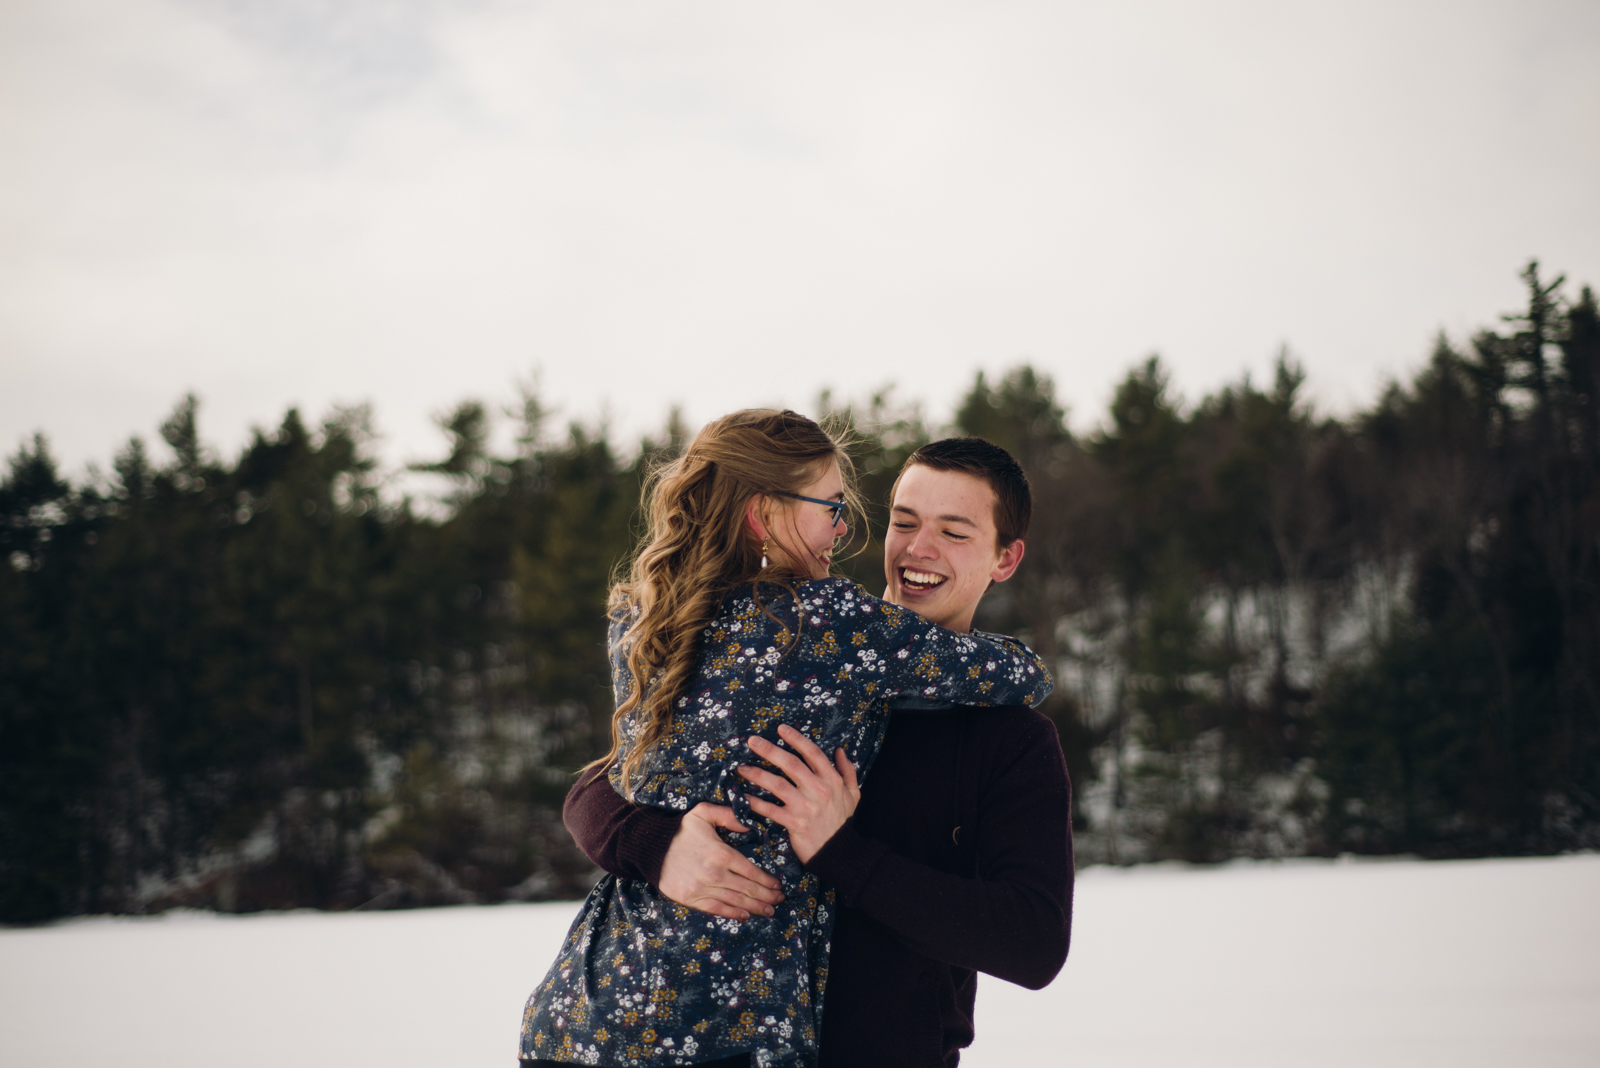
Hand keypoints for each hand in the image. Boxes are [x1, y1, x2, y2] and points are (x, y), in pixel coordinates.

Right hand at [657, 802, 783, 920]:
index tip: (778, 884)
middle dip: (767, 896)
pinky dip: (733, 914)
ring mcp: (702, 888)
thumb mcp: (704, 813)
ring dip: (756, 907)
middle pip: (748, 889)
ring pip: (736, 901)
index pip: (751, 871)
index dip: (767, 880)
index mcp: (721, 853)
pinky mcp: (691, 899)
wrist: (650, 847)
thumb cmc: (680, 830)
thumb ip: (729, 816)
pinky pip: (717, 909)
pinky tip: (746, 915)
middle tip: (780, 899)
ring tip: (770, 910)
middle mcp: (714, 873)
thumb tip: (750, 826)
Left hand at [738, 724, 860, 864]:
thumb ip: (848, 771)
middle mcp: (819, 790)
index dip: (796, 739)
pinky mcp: (795, 823)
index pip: (813, 753)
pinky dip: (756, 803)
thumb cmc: (843, 822)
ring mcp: (806, 806)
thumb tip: (840, 751)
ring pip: (777, 784)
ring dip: (758, 774)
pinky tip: (743, 797)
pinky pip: (771, 810)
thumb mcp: (853, 795)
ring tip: (742, 768)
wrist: (840, 852)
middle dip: (770, 750)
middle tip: (752, 740)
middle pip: (791, 764)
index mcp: (832, 780)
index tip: (781, 728)